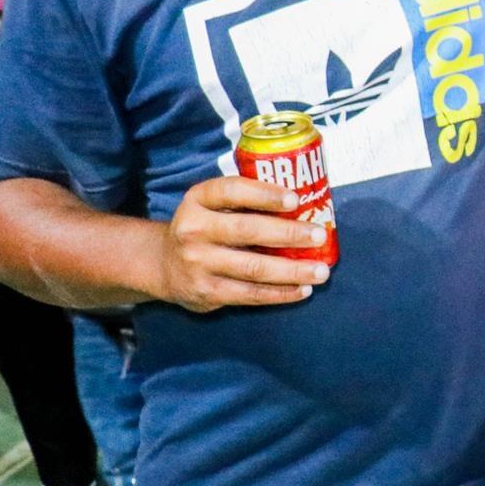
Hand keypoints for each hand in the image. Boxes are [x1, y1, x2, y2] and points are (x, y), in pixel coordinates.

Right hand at [153, 177, 330, 312]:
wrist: (163, 265)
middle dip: (288, 234)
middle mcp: (194, 229)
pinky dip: (280, 293)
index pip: (232, 191)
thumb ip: (246, 202)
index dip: (264, 194)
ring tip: (321, 271)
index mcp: (199, 200)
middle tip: (319, 235)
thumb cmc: (205, 228)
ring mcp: (198, 263)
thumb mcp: (212, 205)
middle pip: (247, 230)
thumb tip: (306, 206)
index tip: (295, 199)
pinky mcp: (206, 292)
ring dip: (292, 270)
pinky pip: (250, 294)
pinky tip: (303, 289)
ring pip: (253, 268)